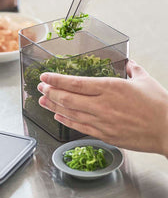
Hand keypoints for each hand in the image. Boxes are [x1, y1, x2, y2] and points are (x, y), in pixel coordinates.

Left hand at [38, 60, 167, 156]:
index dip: (57, 79)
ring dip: (54, 105)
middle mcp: (102, 104)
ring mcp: (102, 121)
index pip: (76, 83)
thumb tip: (129, 63)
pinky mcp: (105, 134)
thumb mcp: (145, 80)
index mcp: (110, 87)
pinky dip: (67, 120)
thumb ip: (133, 69)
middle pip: (68, 98)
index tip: (45, 76)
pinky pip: (80, 127)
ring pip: (71, 113)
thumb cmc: (158, 105)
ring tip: (42, 100)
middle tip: (40, 87)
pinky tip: (58, 115)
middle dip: (51, 91)